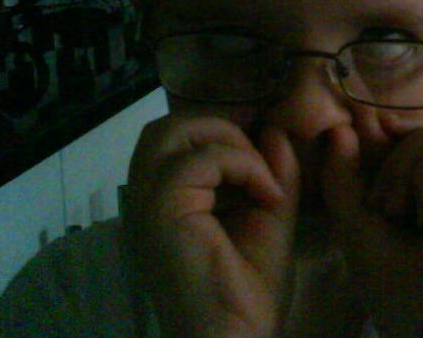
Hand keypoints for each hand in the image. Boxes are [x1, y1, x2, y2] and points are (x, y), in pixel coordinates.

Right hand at [124, 116, 300, 337]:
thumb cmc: (246, 294)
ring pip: (175, 131)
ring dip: (228, 141)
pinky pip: (200, 159)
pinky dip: (243, 165)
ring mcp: (148, 202)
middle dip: (220, 127)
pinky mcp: (162, 209)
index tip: (263, 138)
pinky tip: (268, 195)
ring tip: (262, 174)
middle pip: (167, 127)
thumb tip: (277, 131)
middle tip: (262, 147)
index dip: (219, 131)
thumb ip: (271, 174)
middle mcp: (145, 197)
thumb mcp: (268, 220)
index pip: (176, 141)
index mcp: (164, 202)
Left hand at [322, 123, 422, 337]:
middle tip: (387, 211)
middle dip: (391, 164)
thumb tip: (338, 127)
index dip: (385, 142)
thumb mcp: (356, 217)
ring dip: (404, 173)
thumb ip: (342, 173)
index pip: (416, 138)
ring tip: (402, 216)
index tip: (365, 165)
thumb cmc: (393, 280)